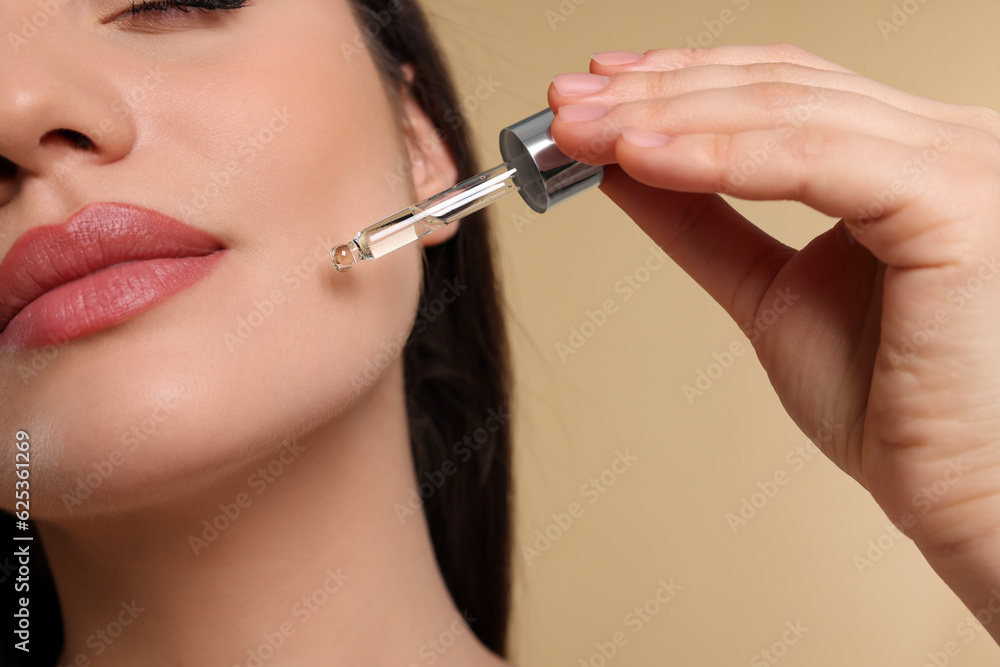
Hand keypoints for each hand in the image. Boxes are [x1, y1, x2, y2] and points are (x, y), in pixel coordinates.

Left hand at [548, 44, 999, 637]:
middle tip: (564, 107)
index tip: (595, 94)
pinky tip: (638, 157)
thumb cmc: (896, 409)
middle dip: (652, 92)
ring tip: (579, 131)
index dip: (680, 80)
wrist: (961, 495)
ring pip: (780, 110)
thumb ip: (705, 223)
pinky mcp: (953, 202)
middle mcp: (944, 144)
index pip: (780, 89)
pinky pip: (808, 160)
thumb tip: (627, 171)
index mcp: (908, 161)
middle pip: (773, 86)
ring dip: (662, 115)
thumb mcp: (771, 294)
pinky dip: (713, 156)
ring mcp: (958, 163)